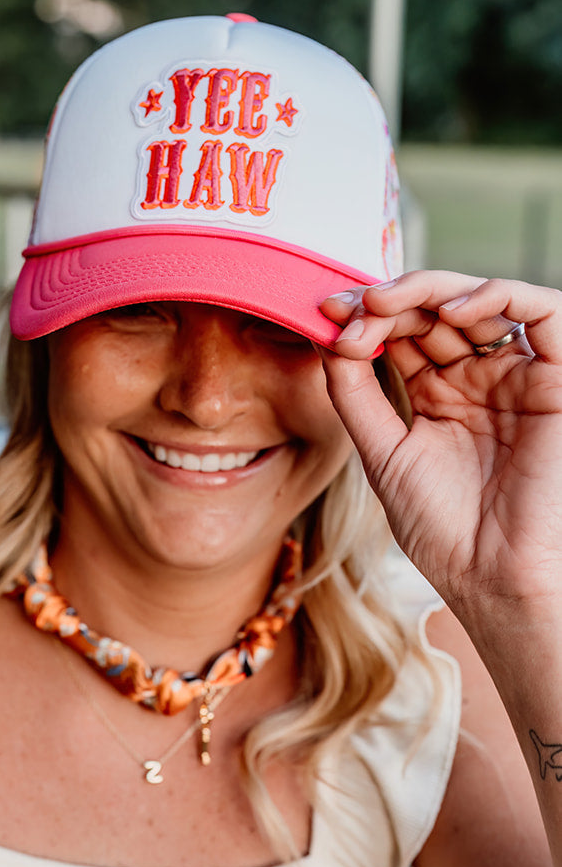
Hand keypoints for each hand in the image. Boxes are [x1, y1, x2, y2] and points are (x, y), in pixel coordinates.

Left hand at [319, 272, 561, 618]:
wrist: (491, 578)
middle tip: (350, 305)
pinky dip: (496, 295)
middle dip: (389, 298)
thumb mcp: (382, 451)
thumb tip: (327, 336)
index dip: (366, 316)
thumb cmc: (442, 529)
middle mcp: (482, 380)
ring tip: (384, 303)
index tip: (327, 315)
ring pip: (483, 300)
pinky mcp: (560, 379)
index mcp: (441, 396)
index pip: (404, 333)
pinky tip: (449, 311)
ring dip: (429, 289)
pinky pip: (543, 311)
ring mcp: (519, 377)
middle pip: (437, 310)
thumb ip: (354, 394)